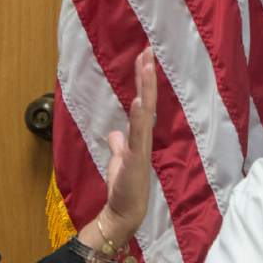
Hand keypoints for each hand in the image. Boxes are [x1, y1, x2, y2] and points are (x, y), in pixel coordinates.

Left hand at [90, 47, 156, 245]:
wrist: (124, 212)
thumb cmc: (123, 188)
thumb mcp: (118, 161)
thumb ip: (118, 145)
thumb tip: (115, 133)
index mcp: (139, 136)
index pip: (143, 101)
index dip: (143, 80)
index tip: (144, 57)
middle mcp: (144, 137)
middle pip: (148, 100)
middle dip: (147, 75)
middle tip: (147, 50)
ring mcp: (143, 147)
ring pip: (146, 112)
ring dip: (146, 88)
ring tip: (146, 65)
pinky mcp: (138, 158)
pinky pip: (139, 134)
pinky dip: (140, 117)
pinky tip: (141, 101)